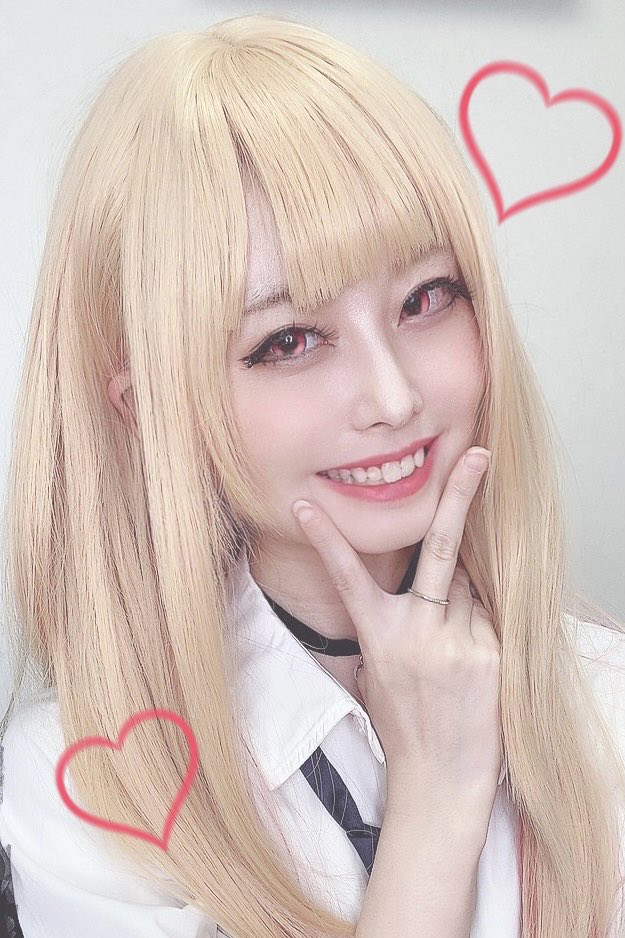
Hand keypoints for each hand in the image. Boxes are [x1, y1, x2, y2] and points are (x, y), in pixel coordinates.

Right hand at [292, 447, 501, 804]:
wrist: (441, 781)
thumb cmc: (405, 725)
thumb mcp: (380, 673)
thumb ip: (397, 626)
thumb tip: (430, 588)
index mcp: (378, 637)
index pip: (348, 578)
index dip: (326, 540)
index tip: (304, 506)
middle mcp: (416, 634)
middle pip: (441, 553)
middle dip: (457, 496)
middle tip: (476, 454)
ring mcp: (457, 644)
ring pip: (471, 591)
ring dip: (465, 603)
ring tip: (453, 651)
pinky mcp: (491, 656)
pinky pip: (490, 618)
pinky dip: (483, 628)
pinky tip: (472, 664)